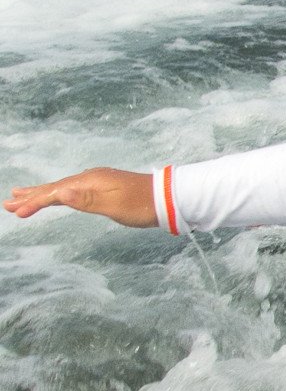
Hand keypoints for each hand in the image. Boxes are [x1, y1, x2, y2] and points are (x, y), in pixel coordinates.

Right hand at [5, 168, 156, 226]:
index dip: (34, 203)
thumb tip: (61, 191)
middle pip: (53, 187)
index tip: (16, 212)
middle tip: (7, 202)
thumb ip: (86, 200)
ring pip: (61, 187)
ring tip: (22, 195)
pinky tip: (56, 194)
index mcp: (89, 182)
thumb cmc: (141, 205)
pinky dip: (58, 192)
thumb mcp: (114, 205)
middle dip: (30, 195)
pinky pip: (72, 188)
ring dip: (41, 193)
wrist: (166, 197)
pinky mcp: (102, 186)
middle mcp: (89, 178)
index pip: (54, 192)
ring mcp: (95, 181)